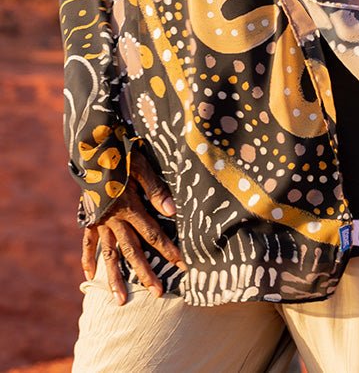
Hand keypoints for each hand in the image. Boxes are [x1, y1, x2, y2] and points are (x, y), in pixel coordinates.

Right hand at [82, 148, 185, 305]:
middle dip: (146, 272)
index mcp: (129, 207)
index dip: (168, 249)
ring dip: (115, 278)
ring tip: (120, 300)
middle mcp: (114, 219)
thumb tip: (171, 211)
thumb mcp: (141, 166)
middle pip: (132, 250)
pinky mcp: (90, 218)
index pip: (152, 234)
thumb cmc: (120, 153)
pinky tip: (90, 277)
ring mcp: (100, 221)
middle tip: (157, 293)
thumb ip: (155, 189)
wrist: (90, 147)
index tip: (181, 264)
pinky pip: (88, 242)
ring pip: (109, 254)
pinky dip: (89, 259)